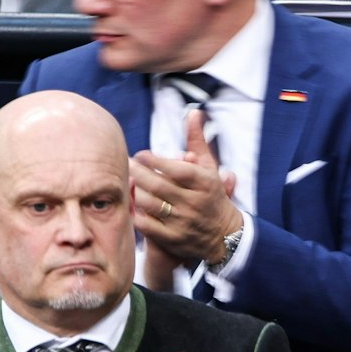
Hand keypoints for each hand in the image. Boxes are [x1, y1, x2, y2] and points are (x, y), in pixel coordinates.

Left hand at [132, 110, 242, 266]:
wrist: (224, 236)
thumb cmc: (211, 194)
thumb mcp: (209, 167)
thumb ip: (197, 140)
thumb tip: (193, 112)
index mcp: (203, 183)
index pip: (174, 168)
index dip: (153, 160)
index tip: (141, 154)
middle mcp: (194, 202)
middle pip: (158, 185)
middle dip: (138, 172)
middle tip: (126, 163)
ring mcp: (183, 222)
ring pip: (150, 204)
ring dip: (136, 191)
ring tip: (130, 182)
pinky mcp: (173, 240)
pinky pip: (146, 225)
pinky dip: (136, 213)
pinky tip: (133, 204)